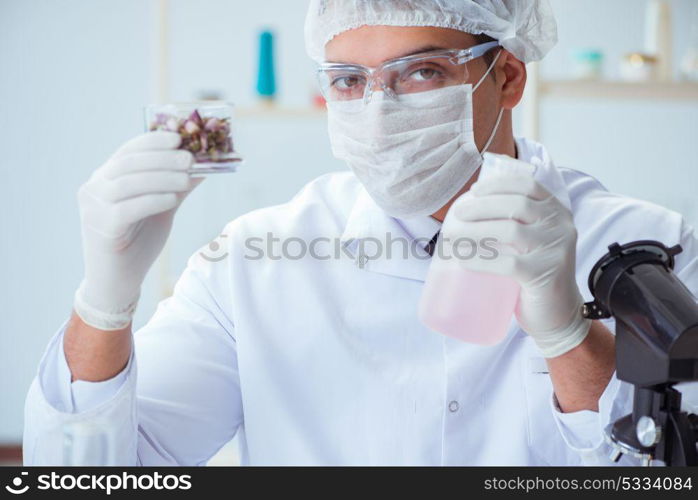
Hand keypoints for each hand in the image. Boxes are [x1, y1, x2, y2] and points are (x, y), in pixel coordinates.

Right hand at [74, 132, 202, 329]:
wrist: (117, 281)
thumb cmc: (138, 242)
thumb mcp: (161, 207)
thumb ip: (177, 186)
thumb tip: (204, 166)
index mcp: (106, 177)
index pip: (128, 150)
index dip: (153, 141)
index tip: (178, 137)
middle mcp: (94, 188)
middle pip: (129, 164)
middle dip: (162, 158)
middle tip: (189, 158)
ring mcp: (94, 208)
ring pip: (129, 183)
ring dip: (161, 177)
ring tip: (187, 178)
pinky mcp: (102, 228)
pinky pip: (128, 208)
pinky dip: (152, 200)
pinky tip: (172, 199)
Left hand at [444, 169, 590, 357]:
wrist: (558, 314)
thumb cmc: (536, 273)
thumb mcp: (534, 240)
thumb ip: (517, 222)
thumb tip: (469, 208)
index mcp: (557, 212)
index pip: (529, 186)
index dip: (499, 185)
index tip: (473, 191)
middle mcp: (560, 227)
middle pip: (516, 205)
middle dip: (481, 207)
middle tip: (457, 214)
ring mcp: (554, 251)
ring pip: (510, 231)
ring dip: (475, 231)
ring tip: (452, 237)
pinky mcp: (544, 275)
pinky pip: (507, 263)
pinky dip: (480, 260)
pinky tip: (463, 261)